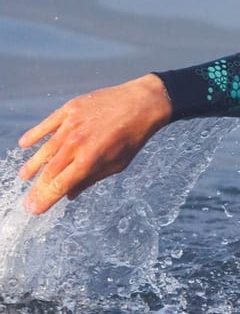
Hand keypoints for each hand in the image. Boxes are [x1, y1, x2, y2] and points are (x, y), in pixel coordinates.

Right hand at [18, 73, 172, 213]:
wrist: (139, 105)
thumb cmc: (131, 138)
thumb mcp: (117, 165)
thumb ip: (91, 179)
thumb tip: (70, 195)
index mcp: (89, 161)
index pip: (60, 185)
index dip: (46, 199)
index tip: (35, 209)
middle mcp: (75, 144)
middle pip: (49, 171)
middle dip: (37, 188)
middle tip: (28, 200)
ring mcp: (69, 126)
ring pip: (44, 150)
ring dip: (33, 166)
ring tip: (25, 177)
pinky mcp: (68, 110)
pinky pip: (46, 125)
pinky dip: (34, 135)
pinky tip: (24, 145)